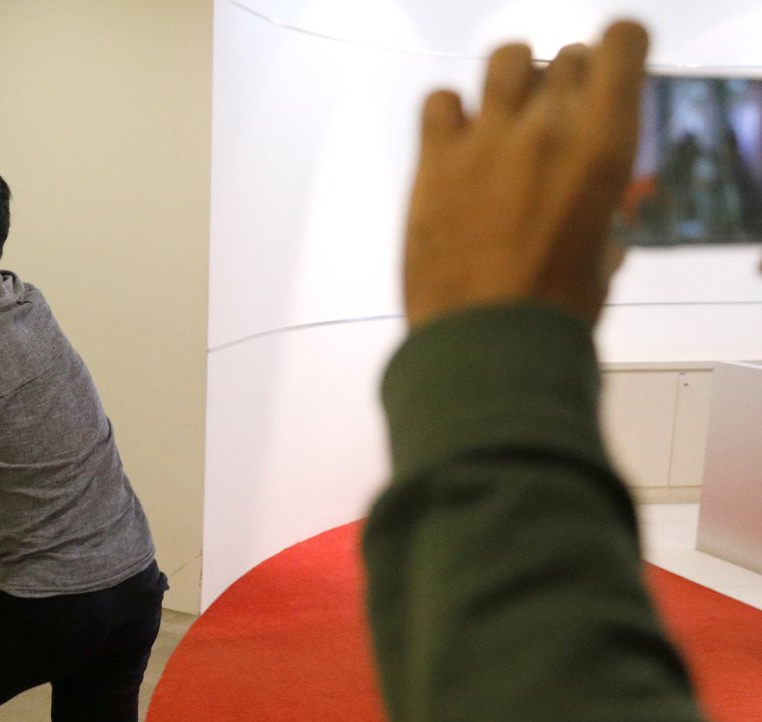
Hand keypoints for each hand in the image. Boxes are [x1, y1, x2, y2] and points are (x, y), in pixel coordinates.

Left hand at [404, 20, 648, 328]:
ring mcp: (487, 138)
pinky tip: (455, 146)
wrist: (488, 344)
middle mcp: (549, 123)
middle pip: (561, 56)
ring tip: (505, 122)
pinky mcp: (434, 161)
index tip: (605, 81)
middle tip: (553, 126)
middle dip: (564, 82)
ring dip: (510, 81)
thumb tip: (602, 225)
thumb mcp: (604, 255)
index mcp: (605, 141)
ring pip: (503, 59)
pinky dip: (448, 113)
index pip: (622, 42)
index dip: (615, 54)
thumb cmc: (556, 310)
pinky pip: (438, 100)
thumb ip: (604, 217)